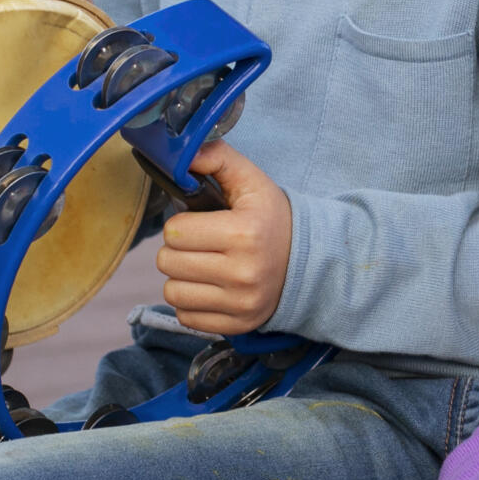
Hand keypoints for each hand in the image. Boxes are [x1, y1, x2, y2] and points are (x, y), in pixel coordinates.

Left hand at [150, 143, 291, 334]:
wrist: (310, 262)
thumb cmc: (272, 218)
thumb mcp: (252, 181)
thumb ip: (217, 158)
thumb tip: (183, 154)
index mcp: (243, 233)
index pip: (175, 232)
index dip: (181, 225)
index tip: (199, 224)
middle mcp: (242, 273)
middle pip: (168, 262)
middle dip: (178, 250)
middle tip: (199, 244)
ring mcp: (239, 303)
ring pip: (172, 293)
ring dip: (181, 278)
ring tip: (201, 266)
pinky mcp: (236, 325)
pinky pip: (186, 318)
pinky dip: (191, 303)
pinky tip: (210, 288)